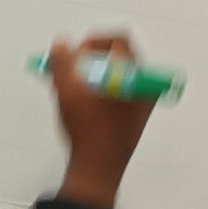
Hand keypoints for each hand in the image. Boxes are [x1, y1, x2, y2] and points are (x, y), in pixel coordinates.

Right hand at [45, 31, 151, 208]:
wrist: (99, 167)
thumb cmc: (89, 133)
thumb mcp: (67, 91)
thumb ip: (62, 61)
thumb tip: (63, 43)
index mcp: (135, 75)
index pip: (119, 40)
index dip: (94, 42)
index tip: (78, 54)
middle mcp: (145, 85)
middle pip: (119, 56)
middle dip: (91, 59)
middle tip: (73, 69)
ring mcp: (143, 101)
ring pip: (117, 73)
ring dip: (93, 73)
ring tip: (72, 88)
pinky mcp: (136, 115)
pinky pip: (120, 89)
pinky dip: (101, 87)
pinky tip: (80, 101)